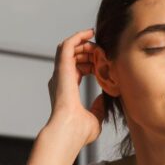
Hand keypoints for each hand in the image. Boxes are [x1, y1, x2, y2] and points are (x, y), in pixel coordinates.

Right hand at [46, 28, 104, 147]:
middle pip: (73, 57)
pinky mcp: (62, 67)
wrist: (69, 131)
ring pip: (69, 49)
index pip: (77, 70)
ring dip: (84, 44)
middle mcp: (60, 80)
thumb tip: (104, 97)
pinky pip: (68, 44)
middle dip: (89, 53)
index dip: (90, 64)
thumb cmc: (79, 132)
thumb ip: (98, 108)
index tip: (103, 64)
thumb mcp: (95, 118)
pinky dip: (78, 36)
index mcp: (66, 90)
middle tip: (102, 52)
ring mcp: (60, 73)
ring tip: (98, 43)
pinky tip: (90, 33)